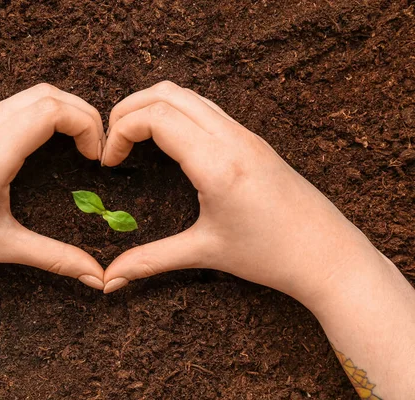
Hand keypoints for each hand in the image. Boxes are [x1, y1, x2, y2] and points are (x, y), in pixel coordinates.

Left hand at [0, 83, 105, 294]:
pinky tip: (40, 146)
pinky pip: (4, 108)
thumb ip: (57, 259)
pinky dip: (34, 115)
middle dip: (79, 112)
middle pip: (43, 93)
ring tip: (74, 143)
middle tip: (94, 146)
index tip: (96, 158)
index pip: (51, 110)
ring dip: (57, 110)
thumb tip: (98, 277)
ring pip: (23, 96)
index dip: (86, 124)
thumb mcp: (4, 248)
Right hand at [101, 81, 379, 305]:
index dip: (120, 131)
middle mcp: (232, 138)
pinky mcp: (253, 139)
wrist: (328, 255)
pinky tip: (168, 141)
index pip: (156, 117)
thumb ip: (150, 261)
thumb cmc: (271, 255)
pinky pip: (207, 107)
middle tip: (112, 141)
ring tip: (134, 136)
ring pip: (188, 94)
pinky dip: (176, 111)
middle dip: (129, 109)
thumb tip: (111, 280)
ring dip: (153, 105)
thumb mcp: (205, 253)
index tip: (109, 161)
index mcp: (216, 163)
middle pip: (167, 93)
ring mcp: (245, 134)